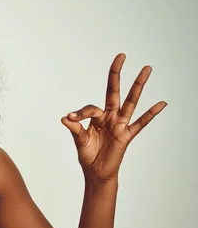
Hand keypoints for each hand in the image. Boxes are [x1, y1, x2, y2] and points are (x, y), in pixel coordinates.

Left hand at [61, 53, 166, 181]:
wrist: (96, 172)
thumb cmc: (88, 154)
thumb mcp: (79, 141)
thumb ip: (75, 129)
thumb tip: (65, 118)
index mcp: (96, 117)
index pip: (90, 108)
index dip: (80, 113)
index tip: (70, 119)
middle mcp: (109, 117)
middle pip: (114, 91)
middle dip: (116, 74)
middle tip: (121, 56)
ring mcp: (120, 125)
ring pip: (131, 101)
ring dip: (138, 85)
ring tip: (147, 68)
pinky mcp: (127, 135)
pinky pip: (141, 123)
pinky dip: (151, 113)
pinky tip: (162, 103)